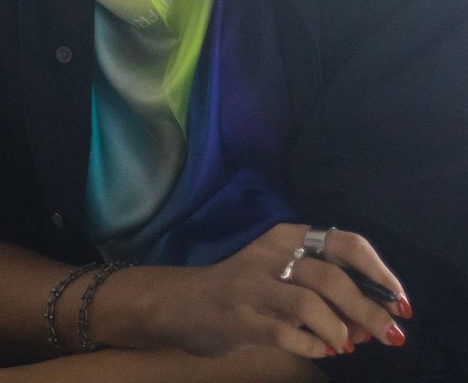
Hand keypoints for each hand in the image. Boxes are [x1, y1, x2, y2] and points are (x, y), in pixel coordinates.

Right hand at [122, 224, 409, 359]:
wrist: (186, 304)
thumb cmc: (247, 289)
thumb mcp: (285, 274)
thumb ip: (327, 291)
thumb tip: (373, 321)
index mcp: (286, 237)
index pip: (345, 242)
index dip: (379, 273)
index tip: (400, 303)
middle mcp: (270, 254)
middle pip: (332, 277)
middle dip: (369, 311)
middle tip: (389, 336)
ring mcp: (252, 285)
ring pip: (310, 303)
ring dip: (340, 331)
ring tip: (345, 345)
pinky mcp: (240, 317)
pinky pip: (286, 334)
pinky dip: (312, 346)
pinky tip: (318, 349)